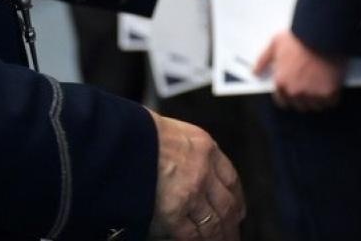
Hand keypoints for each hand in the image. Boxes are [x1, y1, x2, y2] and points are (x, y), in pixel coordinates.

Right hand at [149, 110, 243, 239]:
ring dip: (219, 237)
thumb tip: (186, 164)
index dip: (237, 198)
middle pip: (227, 204)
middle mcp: (204, 171)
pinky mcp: (173, 212)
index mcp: (206, 148)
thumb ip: (186, 150)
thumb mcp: (173, 131)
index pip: (231, 178)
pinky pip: (190, 233)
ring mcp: (191, 193)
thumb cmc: (138, 132)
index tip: (239, 209)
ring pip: (213, 222)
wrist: (121, 140)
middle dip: (232, 223)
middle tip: (233, 234)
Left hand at [253, 30, 342, 110]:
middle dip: (305, 97)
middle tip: (311, 85)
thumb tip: (255, 71)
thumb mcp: (275, 43)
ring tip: (322, 85)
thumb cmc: (299, 37)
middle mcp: (296, 92)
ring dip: (318, 99)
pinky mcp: (329, 92)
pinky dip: (332, 96)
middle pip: (300, 105)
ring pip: (316, 106)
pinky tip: (332, 86)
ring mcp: (313, 94)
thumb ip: (263, 60)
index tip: (295, 89)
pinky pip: (331, 102)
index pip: (282, 100)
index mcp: (282, 82)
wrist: (322, 34)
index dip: (289, 95)